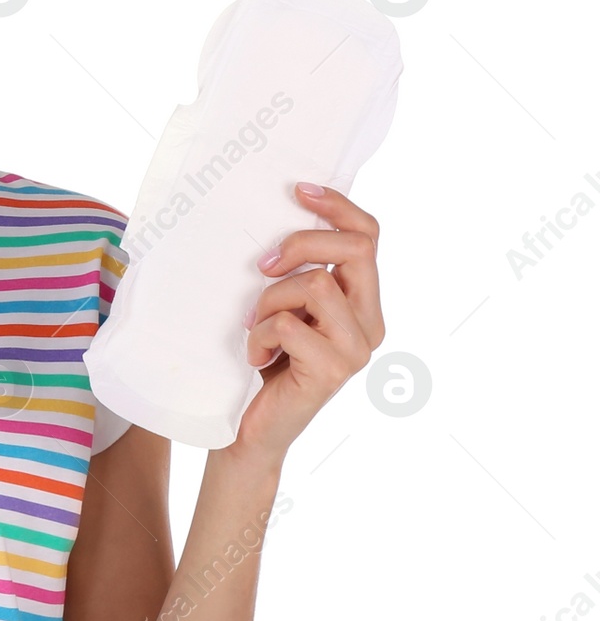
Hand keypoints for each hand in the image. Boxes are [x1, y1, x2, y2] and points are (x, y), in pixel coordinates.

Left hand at [234, 182, 384, 467]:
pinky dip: (259, 336)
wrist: (250, 430)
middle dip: (300, 245)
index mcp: (362, 301)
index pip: (368, 235)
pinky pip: (289, 325)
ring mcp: (357, 348)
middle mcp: (370, 322)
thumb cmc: (262, 360)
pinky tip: (254, 357)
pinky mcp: (333, 370)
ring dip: (270, 299)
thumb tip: (278, 213)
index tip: (298, 190)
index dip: (338, 206)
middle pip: (355, 248)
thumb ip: (296, 273)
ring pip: (316, 284)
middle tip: (263, 266)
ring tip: (255, 327)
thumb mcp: (281, 306)